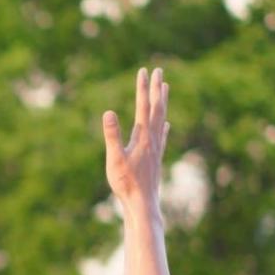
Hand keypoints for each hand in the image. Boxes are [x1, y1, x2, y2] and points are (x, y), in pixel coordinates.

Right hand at [103, 65, 169, 208]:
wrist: (142, 204)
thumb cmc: (126, 184)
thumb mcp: (114, 159)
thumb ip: (112, 135)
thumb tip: (108, 112)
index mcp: (142, 137)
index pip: (143, 106)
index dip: (142, 88)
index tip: (143, 70)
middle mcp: (153, 139)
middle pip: (157, 108)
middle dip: (156, 88)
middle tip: (158, 70)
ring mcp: (156, 148)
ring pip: (162, 119)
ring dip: (163, 102)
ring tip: (165, 88)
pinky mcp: (156, 158)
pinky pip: (163, 136)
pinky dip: (164, 126)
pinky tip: (166, 125)